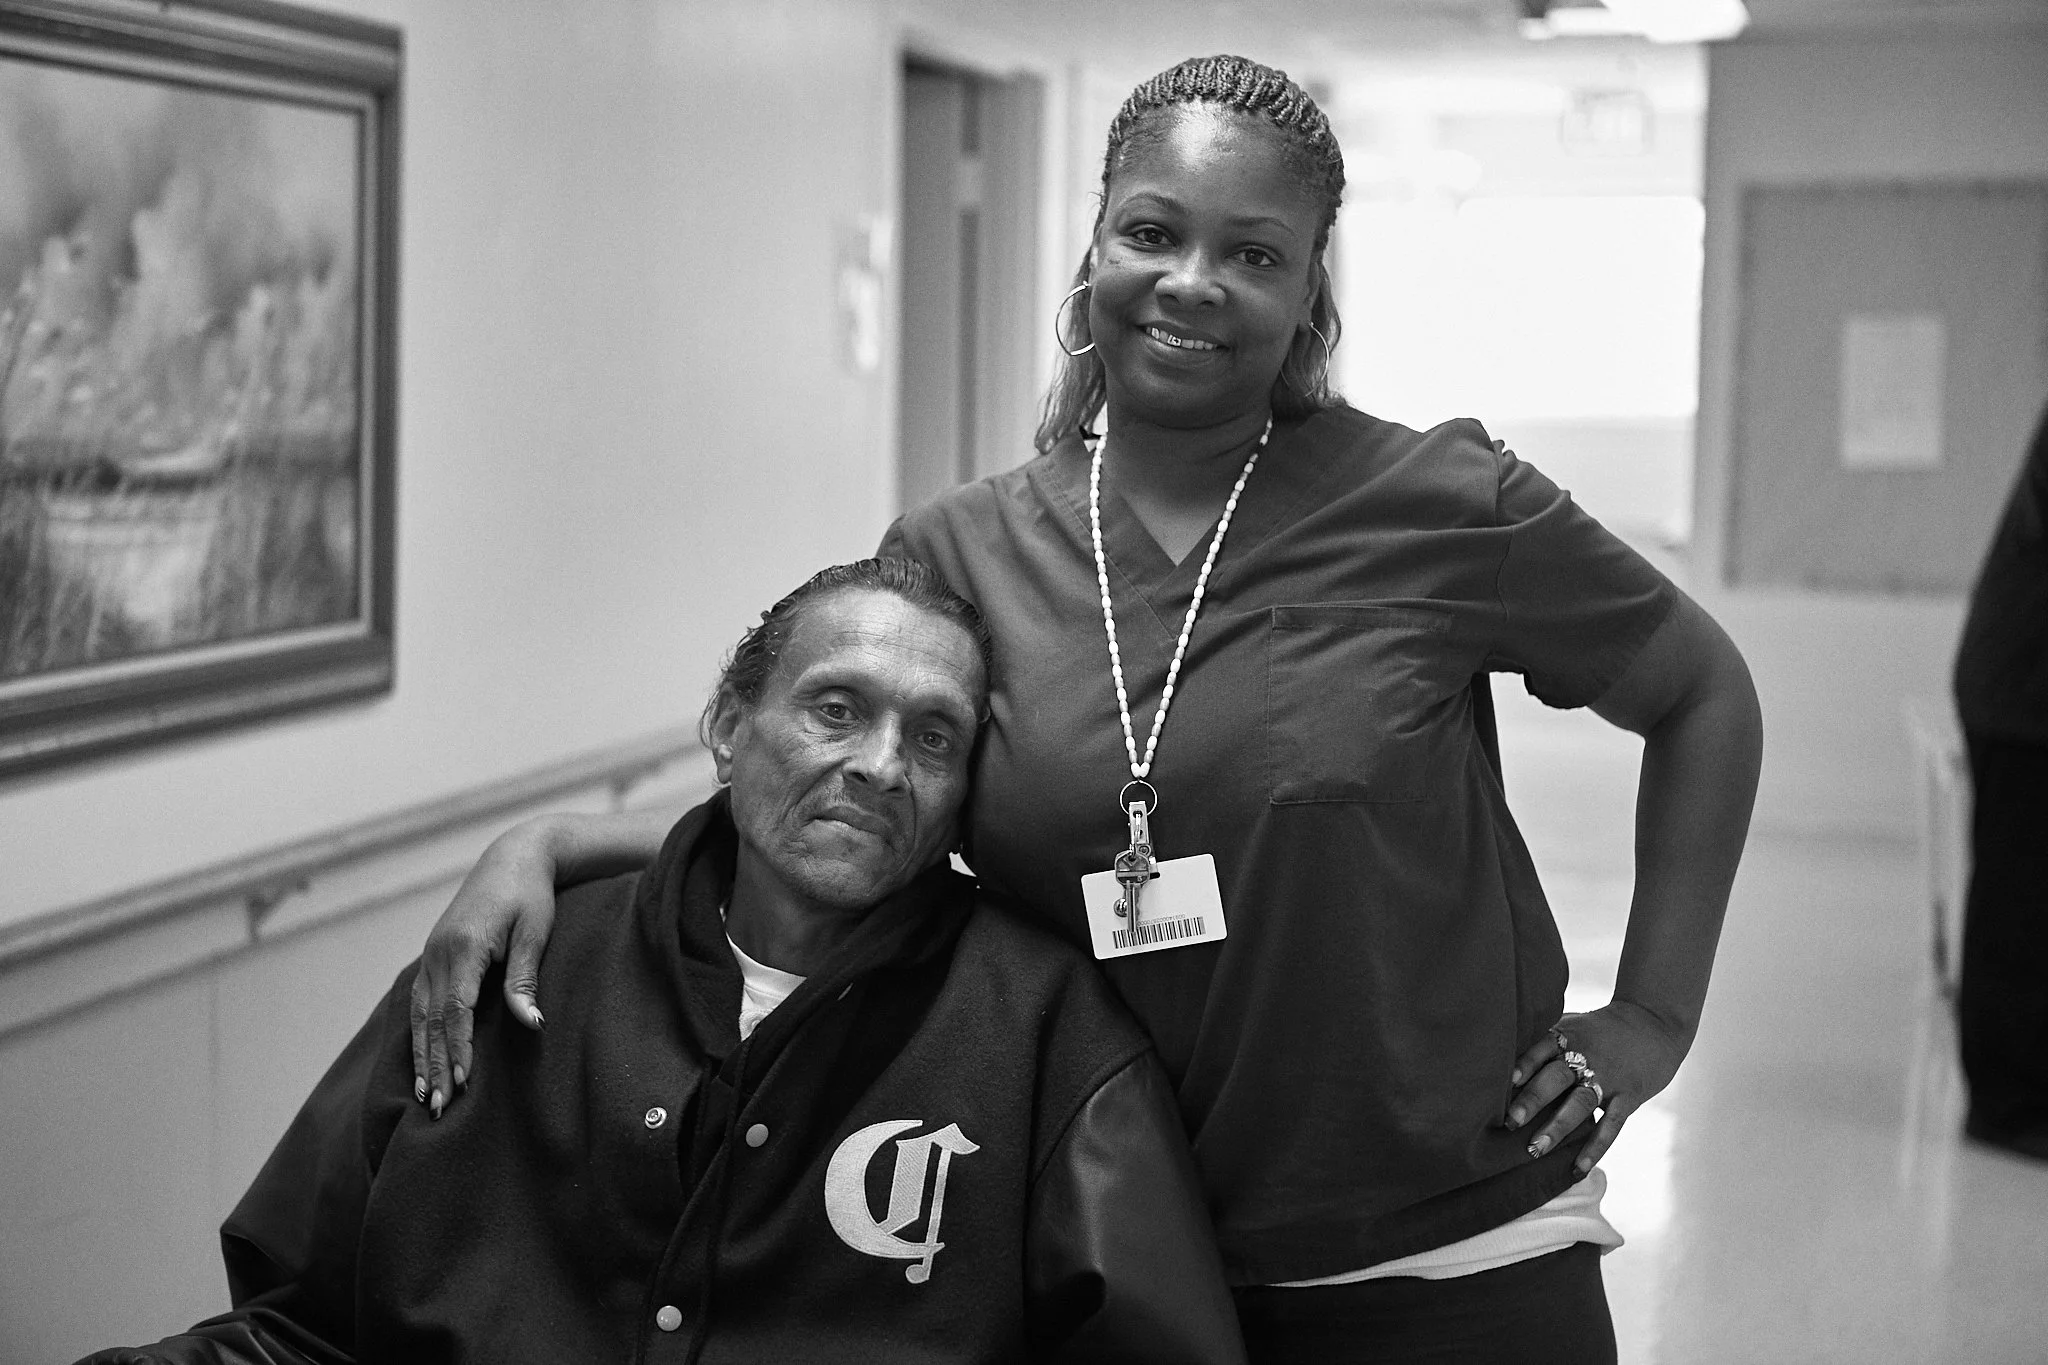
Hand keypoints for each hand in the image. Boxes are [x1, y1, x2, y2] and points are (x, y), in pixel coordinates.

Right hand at [408, 819, 558, 1116]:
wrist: (514, 857)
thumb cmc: (532, 896)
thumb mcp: (535, 933)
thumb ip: (525, 979)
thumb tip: (531, 1024)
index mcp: (464, 946)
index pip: (457, 1009)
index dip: (458, 1048)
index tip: (462, 1083)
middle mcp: (439, 952)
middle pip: (433, 1020)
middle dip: (435, 1065)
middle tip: (438, 1108)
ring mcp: (431, 954)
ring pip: (420, 1016)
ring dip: (422, 1057)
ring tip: (424, 1098)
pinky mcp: (433, 956)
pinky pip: (420, 1004)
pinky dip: (419, 1036)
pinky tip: (420, 1063)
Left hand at [1504, 999, 1689, 1173]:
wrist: (1654, 1023)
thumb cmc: (1600, 1029)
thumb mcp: (1572, 1025)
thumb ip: (1544, 1042)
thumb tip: (1500, 1063)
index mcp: (1568, 1036)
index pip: (1542, 1049)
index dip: (1524, 1064)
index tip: (1506, 1081)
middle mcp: (1586, 1055)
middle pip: (1557, 1077)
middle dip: (1533, 1099)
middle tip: (1511, 1122)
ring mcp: (1609, 1077)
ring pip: (1580, 1103)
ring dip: (1557, 1128)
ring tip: (1535, 1150)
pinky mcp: (1629, 1096)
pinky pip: (1611, 1125)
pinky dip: (1595, 1147)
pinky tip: (1578, 1168)